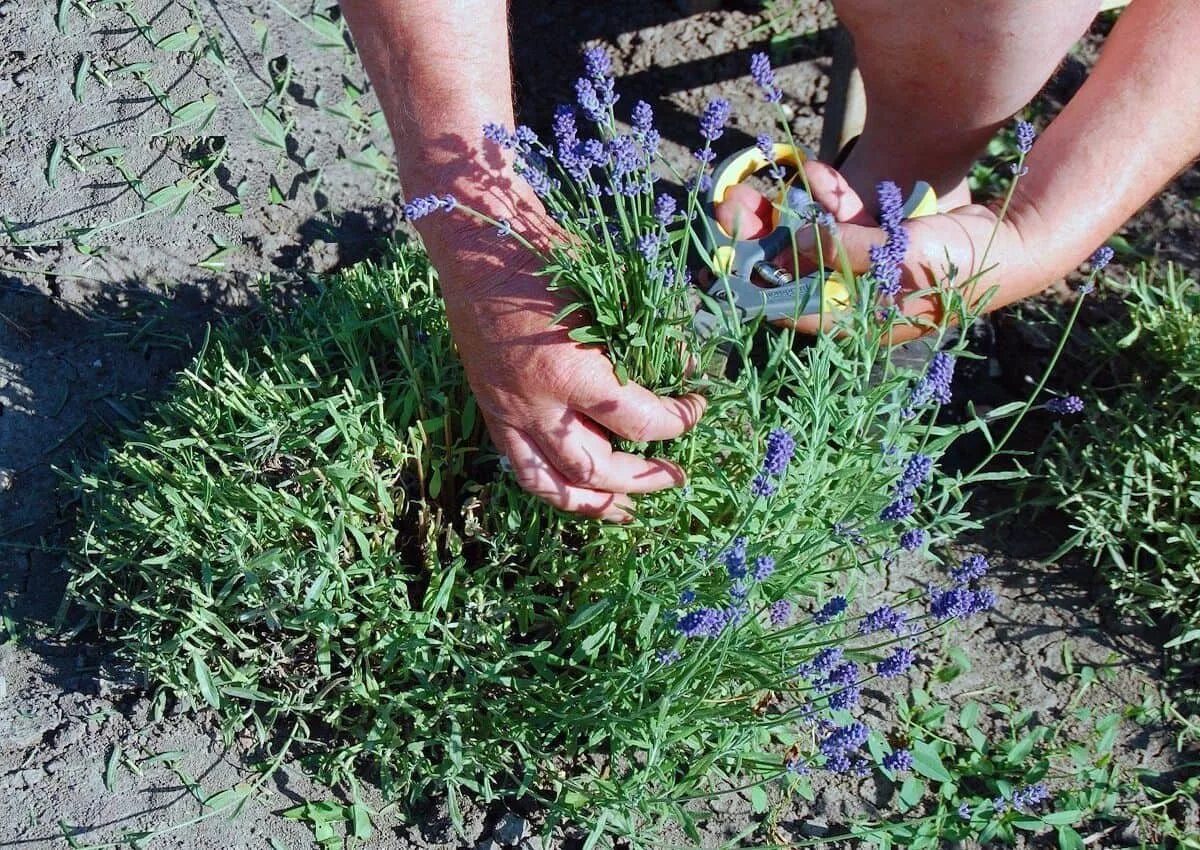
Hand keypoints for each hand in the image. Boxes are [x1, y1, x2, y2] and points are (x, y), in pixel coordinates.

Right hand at [434, 224, 706, 521]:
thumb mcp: (610, 294)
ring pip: (552, 484)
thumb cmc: (550, 260)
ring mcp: (509, 414)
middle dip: (643, 478)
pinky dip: (554, 487)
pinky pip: (523, 467)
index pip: (638, 420)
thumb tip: (687, 368)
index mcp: (573, 371)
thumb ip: (650, 338)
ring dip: (593, 503)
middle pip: (598, 469)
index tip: (696, 408)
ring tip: (626, 511)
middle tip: (675, 475)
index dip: (677, 422)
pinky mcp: (493, 413)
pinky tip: (580, 492)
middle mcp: (537, 405)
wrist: (480, 251)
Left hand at [714, 161, 1034, 339]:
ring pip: (814, 242)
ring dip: (789, 213)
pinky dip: (831, 199)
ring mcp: (867, 270)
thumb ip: (848, 250)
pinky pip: (844, 221)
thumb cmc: (964, 261)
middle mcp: (857, 301)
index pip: (795, 313)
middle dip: (762, 243)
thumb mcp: (904, 255)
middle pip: (795, 273)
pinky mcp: (882, 241)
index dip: (757, 291)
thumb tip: (795, 245)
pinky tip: (817, 173)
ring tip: (757, 188)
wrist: (1016, 240)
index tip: (723, 272)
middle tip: (728, 214)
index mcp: (860, 323)